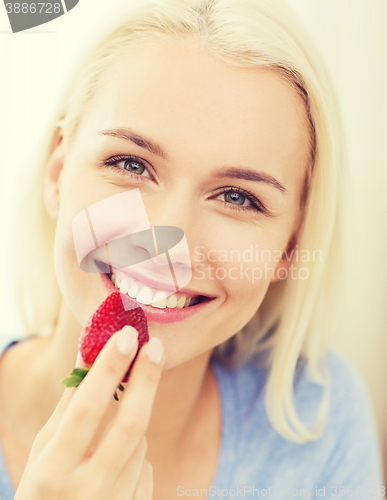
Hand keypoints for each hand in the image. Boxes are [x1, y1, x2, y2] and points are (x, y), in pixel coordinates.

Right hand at [15, 326, 164, 499]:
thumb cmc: (45, 486)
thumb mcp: (45, 448)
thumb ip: (70, 403)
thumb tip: (90, 350)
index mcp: (55, 469)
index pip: (88, 409)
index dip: (108, 369)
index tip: (126, 335)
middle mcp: (88, 489)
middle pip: (130, 422)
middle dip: (146, 378)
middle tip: (155, 345)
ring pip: (139, 441)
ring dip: (130, 423)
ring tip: (106, 436)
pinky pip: (145, 465)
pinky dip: (133, 452)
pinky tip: (113, 466)